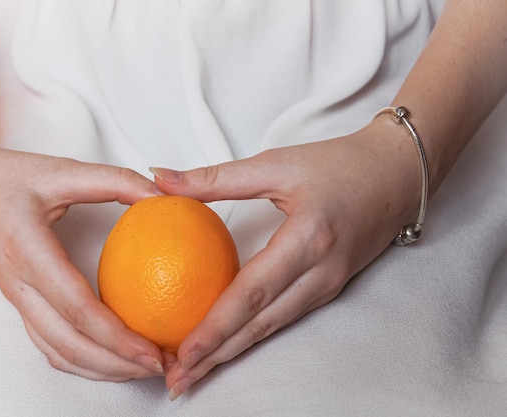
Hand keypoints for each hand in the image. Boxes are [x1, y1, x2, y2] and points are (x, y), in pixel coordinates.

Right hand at [0, 135, 166, 380]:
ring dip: (100, 368)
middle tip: (160, 366)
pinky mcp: (18, 301)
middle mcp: (17, 283)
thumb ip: (114, 180)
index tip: (153, 350)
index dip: (117, 336)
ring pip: (56, 351)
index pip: (76, 306)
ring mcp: (14, 297)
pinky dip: (80, 359)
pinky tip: (109, 356)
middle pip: (68, 343)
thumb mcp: (60, 170)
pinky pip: (47, 343)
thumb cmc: (3, 176)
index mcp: (26, 249)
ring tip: (141, 367)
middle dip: (116, 365)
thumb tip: (162, 197)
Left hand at [152, 120, 421, 397]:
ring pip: (272, 328)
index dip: (215, 327)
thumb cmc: (340, 165)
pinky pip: (284, 318)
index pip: (252, 293)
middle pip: (260, 325)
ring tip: (196, 372)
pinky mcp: (328, 289)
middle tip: (178, 380)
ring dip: (232, 353)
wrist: (397, 174)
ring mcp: (328, 286)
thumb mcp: (275, 164)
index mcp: (309, 240)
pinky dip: (253, 336)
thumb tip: (161, 179)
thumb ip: (216, 178)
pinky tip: (230, 343)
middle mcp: (320, 273)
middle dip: (216, 357)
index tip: (182, 352)